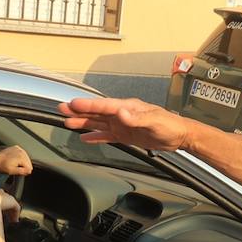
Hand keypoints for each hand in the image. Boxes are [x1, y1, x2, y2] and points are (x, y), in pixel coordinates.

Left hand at [0, 145, 32, 176]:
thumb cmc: (2, 166)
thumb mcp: (12, 171)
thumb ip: (22, 171)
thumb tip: (29, 171)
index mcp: (21, 156)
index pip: (29, 167)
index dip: (24, 171)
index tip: (18, 171)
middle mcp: (21, 151)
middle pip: (28, 162)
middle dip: (24, 166)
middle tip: (15, 168)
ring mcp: (19, 148)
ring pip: (26, 158)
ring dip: (22, 162)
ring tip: (14, 164)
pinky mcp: (16, 147)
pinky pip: (22, 154)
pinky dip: (20, 158)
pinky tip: (14, 160)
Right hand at [60, 97, 192, 151]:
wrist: (180, 136)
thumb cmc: (170, 125)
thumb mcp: (154, 121)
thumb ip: (136, 118)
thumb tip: (120, 112)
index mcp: (128, 107)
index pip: (104, 106)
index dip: (88, 105)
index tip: (73, 104)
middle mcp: (122, 114)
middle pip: (96, 112)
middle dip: (79, 111)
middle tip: (61, 108)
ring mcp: (122, 125)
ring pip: (98, 123)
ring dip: (83, 123)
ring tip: (66, 122)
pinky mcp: (125, 136)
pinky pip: (106, 136)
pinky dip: (95, 137)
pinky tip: (84, 138)